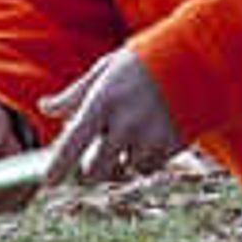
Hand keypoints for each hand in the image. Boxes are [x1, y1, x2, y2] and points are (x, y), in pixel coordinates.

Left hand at [39, 44, 178, 187]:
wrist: (196, 59)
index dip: (58, 167)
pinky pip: (148, 168)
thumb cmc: (143, 62)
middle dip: (93, 167)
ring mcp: (147, 137)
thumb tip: (44, 107)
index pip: (72, 143)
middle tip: (97, 156)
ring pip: (124, 170)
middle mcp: (123, 124)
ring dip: (123, 161)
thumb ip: (74, 94)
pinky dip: (145, 160)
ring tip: (132, 134)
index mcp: (102, 102)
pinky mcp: (169, 147)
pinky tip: (149, 138)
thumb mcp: (105, 70)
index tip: (48, 183)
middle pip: (95, 171)